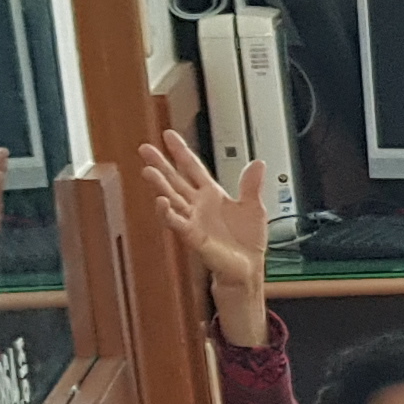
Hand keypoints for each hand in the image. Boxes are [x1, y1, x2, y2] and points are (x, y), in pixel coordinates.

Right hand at [138, 131, 271, 347]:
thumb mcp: (254, 207)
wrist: (248, 268)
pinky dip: (169, 213)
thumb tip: (257, 162)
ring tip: (148, 170)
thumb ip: (251, 185)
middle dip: (161, 164)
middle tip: (145, 148)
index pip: (193, 168)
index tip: (168, 135)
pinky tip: (161, 201)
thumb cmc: (248, 241)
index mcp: (212, 195)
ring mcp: (193, 220)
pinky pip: (178, 223)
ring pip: (172, 198)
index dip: (181, 152)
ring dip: (160, 185)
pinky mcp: (194, 236)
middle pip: (175, 180)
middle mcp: (198, 205)